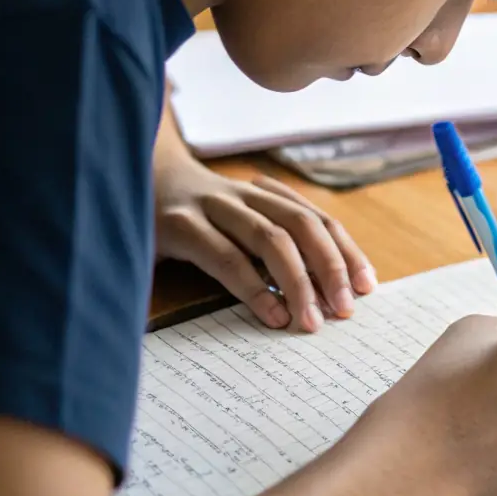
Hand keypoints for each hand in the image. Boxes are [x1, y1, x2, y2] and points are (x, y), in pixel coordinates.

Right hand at [154, 157, 375, 332]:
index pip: (319, 221)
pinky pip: (225, 257)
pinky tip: (271, 314)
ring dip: (298, 282)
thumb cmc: (194, 215)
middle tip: (346, 309)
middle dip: (331, 267)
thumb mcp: (236, 222)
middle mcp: (246, 196)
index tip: (367, 287)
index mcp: (267, 196)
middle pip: (304, 226)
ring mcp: (212, 206)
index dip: (346, 252)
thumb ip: (271, 247)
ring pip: (270, 240)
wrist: (128, 175)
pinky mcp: (179, 226)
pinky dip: (253, 287)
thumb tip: (322, 292)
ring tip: (311, 320)